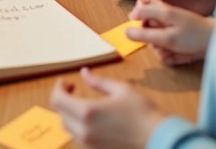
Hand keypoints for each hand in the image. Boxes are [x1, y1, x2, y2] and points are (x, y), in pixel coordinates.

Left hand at [50, 68, 165, 148]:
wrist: (158, 139)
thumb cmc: (143, 113)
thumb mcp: (122, 90)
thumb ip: (99, 81)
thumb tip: (84, 73)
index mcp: (88, 112)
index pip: (57, 100)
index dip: (58, 88)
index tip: (66, 83)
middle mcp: (84, 130)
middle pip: (61, 114)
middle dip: (63, 100)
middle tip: (73, 90)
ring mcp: (89, 144)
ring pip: (69, 128)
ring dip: (70, 114)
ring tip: (83, 104)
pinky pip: (79, 138)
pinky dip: (79, 127)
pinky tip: (92, 120)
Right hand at [128, 0, 215, 65]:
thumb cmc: (194, 35)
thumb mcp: (168, 36)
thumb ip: (145, 34)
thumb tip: (126, 32)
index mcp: (159, 10)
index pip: (138, 16)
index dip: (141, 28)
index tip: (155, 32)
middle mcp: (161, 20)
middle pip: (145, 34)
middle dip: (154, 43)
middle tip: (167, 44)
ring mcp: (167, 32)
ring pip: (154, 46)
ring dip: (163, 52)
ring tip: (176, 51)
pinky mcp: (173, 44)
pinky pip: (163, 54)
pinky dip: (171, 57)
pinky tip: (180, 56)